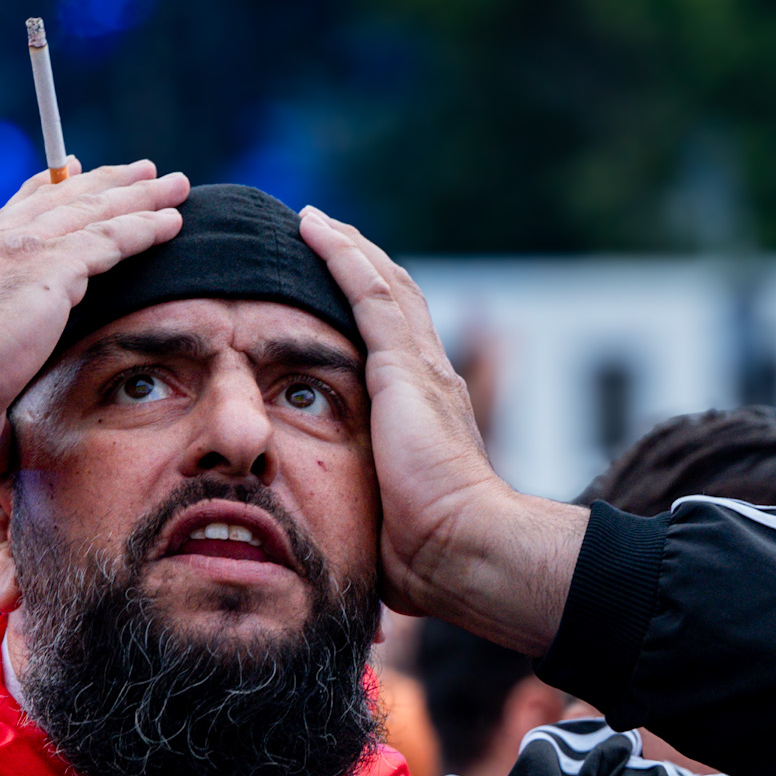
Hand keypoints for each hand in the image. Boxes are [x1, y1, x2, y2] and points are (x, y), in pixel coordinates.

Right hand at [0, 160, 187, 499]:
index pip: (18, 214)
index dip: (49, 190)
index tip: (72, 170)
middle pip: (63, 199)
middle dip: (107, 183)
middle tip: (143, 171)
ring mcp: (20, 251)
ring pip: (94, 210)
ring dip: (140, 197)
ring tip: (176, 185)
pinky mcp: (48, 268)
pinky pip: (110, 238)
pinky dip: (144, 228)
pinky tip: (172, 223)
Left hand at [299, 208, 583, 654]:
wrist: (465, 548)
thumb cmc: (426, 555)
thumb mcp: (385, 515)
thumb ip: (366, 502)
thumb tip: (332, 534)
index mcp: (426, 408)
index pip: (396, 340)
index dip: (367, 307)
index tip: (335, 285)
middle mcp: (429, 376)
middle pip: (393, 298)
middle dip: (358, 263)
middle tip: (319, 233)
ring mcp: (419, 367)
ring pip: (382, 283)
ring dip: (346, 247)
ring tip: (310, 220)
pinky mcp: (403, 367)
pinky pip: (369, 292)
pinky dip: (341, 255)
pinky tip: (312, 227)